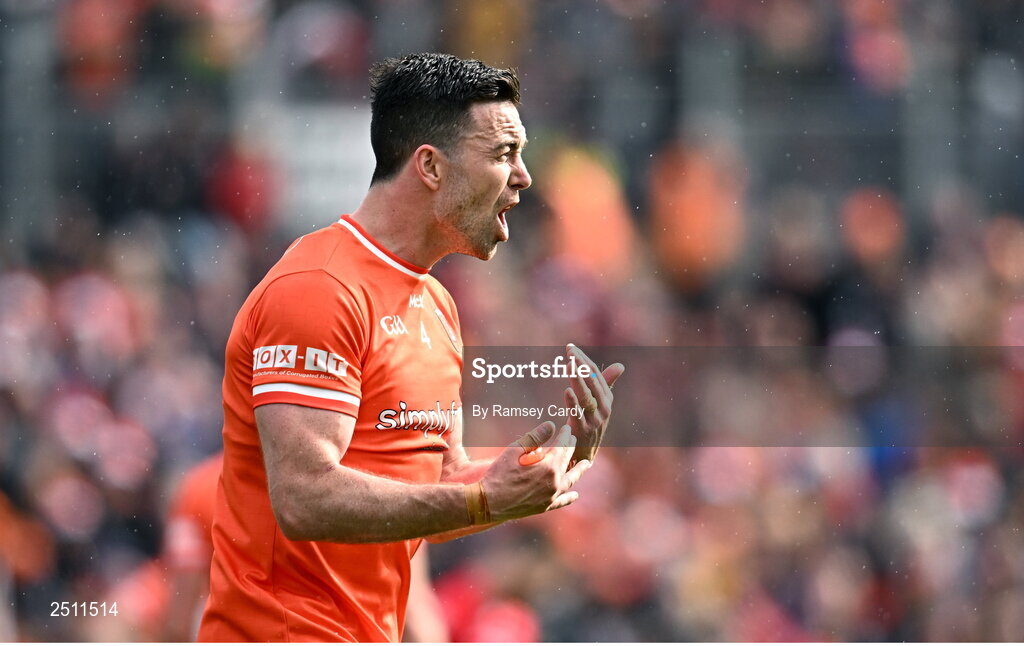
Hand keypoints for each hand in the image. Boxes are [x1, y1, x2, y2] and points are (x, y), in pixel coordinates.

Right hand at [480, 421, 590, 521]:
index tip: (566, 428)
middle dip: (571, 449)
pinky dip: (569, 498)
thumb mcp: (515, 450)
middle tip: (573, 440)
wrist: (489, 502)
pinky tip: (575, 495)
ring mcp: (551, 496)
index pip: (562, 447)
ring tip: (586, 464)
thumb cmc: (499, 474)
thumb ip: (535, 437)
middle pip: (567, 462)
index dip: (565, 436)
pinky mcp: (545, 507)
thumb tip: (551, 425)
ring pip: (570, 481)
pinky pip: (561, 502)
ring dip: (578, 471)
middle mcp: (554, 482)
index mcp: (549, 466)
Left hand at [563, 344, 623, 463]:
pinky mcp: (583, 431)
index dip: (583, 360)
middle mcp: (604, 407)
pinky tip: (566, 390)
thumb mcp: (601, 404)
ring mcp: (594, 419)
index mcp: (607, 398)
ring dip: (578, 380)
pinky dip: (573, 402)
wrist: (586, 454)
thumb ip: (606, 384)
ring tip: (569, 365)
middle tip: (569, 351)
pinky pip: (578, 415)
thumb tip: (620, 366)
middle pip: (592, 382)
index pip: (596, 374)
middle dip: (581, 365)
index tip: (570, 347)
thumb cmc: (591, 424)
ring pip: (587, 396)